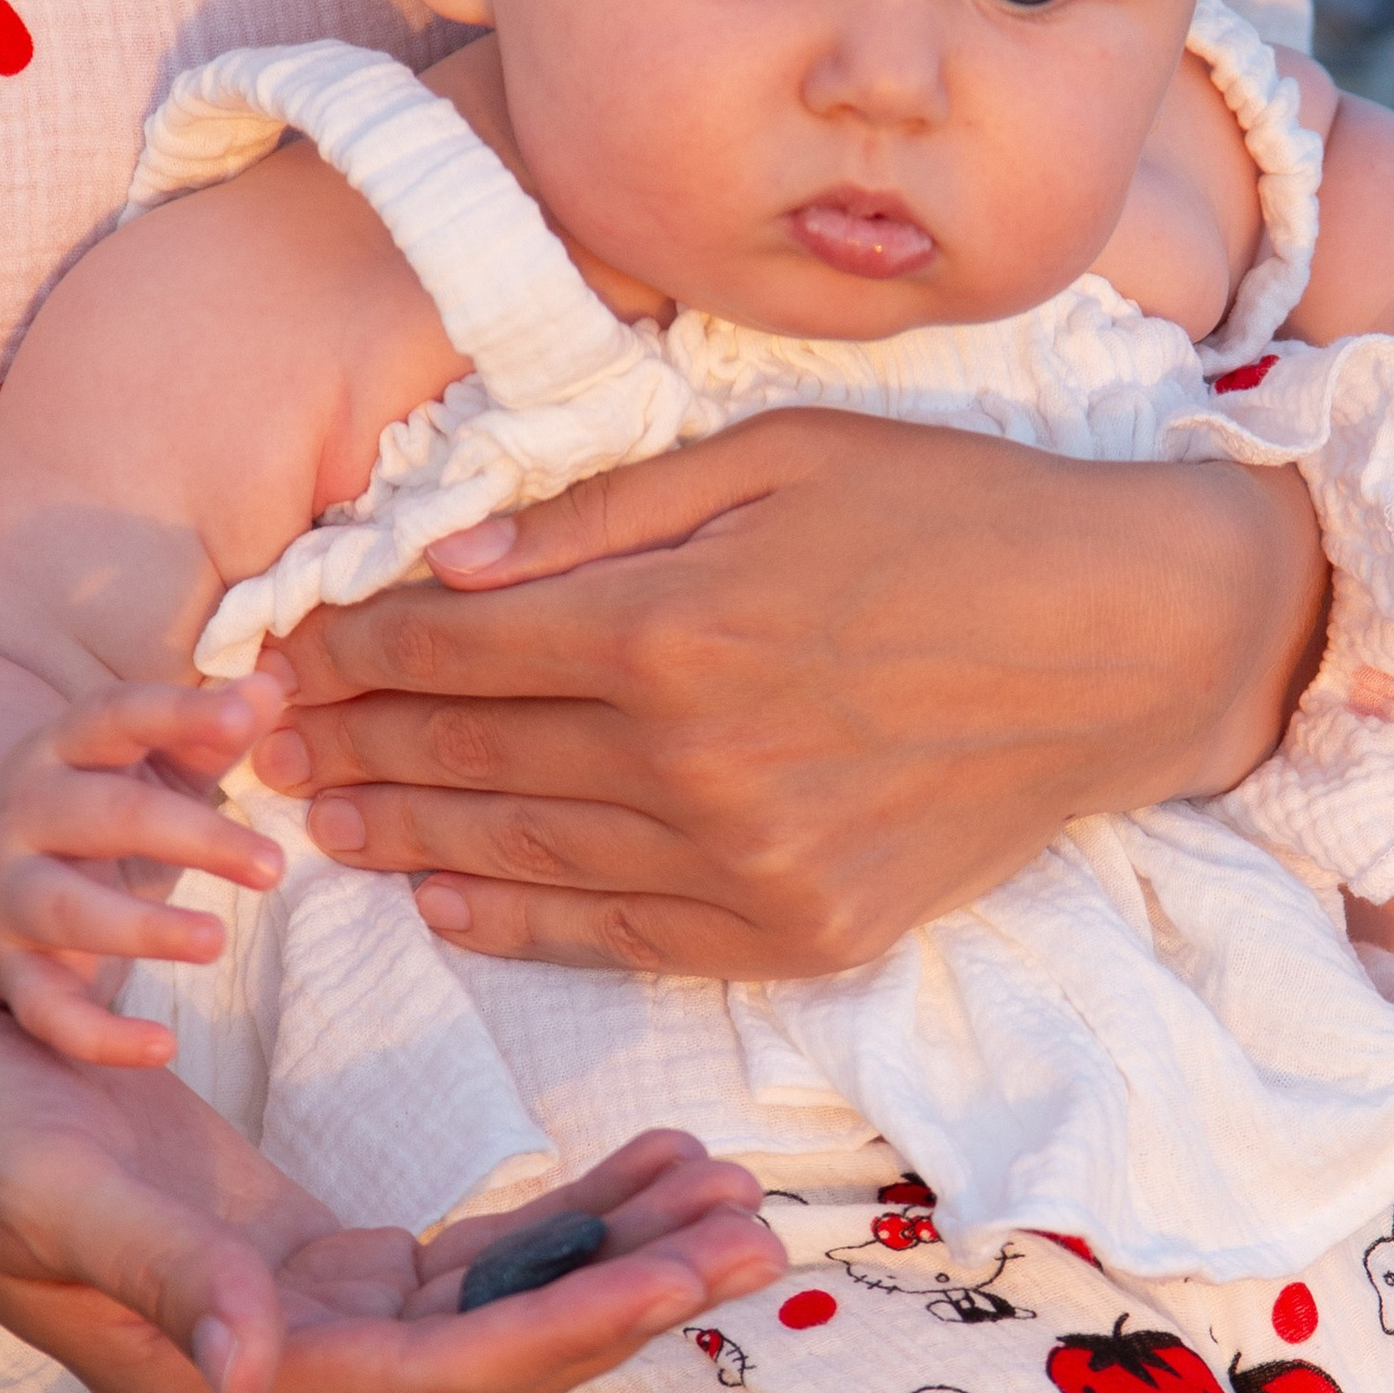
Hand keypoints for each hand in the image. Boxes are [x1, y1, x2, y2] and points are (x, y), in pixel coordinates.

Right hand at [0, 673, 293, 1063]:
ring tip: (214, 941)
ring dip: (140, 929)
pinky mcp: (11, 972)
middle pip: (102, 817)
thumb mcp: (157, 767)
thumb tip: (274, 681)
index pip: (115, 715)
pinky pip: (47, 1010)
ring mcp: (8, 895)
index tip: (245, 717)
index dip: (177, 713)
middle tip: (275, 867)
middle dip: (191, 838)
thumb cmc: (106, 813)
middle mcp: (22, 815)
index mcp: (64, 748)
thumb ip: (213, 731)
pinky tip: (162, 1047)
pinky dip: (99, 1036)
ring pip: (65, 911)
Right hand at [0, 986, 779, 1392]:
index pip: (446, 1377)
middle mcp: (292, 1384)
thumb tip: (253, 1376)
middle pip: (502, 1351)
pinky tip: (644, 1166)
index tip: (688, 1272)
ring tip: (728, 1185)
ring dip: (618, 1246)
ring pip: (504, 1303)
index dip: (575, 1324)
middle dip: (635, 1289)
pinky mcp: (324, 1269)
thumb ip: (175, 1279)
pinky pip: (474, 1259)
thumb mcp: (65, 1198)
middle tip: (761, 1226)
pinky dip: (562, 1214)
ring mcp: (314, 1329)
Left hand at [251, 408, 1329, 975]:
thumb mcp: (776, 454)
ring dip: (404, 842)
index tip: (278, 656)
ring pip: (520, 859)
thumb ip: (598, 516)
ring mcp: (746, 867)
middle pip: (464, 759)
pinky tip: (446, 904)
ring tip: (324, 825)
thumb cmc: (958, 516)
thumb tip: (443, 568)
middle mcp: (691, 764)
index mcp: (671, 625)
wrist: (1131, 645)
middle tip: (262, 750)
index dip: (341, 655)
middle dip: (348, 746)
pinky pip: (620, 938)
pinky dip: (517, 923)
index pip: (445, 650)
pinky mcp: (799, 935)